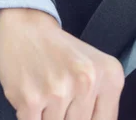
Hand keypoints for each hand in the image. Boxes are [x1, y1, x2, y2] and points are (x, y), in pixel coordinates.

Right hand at [0, 9, 124, 119]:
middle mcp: (87, 81)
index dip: (86, 119)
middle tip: (57, 94)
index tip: (74, 109)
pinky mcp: (31, 98)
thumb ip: (99, 102)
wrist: (25, 25)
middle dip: (66, 116)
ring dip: (47, 115)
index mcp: (110, 75)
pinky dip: (30, 116)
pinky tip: (31, 95)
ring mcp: (59, 90)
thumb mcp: (93, 70)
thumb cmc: (59, 50)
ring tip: (43, 92)